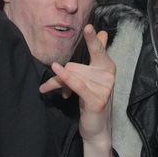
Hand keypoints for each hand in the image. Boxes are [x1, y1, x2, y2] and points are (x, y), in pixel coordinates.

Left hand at [39, 24, 114, 145]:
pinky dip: (65, 77)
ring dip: (57, 85)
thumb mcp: (91, 77)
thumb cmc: (91, 99)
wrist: (96, 128)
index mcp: (107, 66)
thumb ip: (94, 56)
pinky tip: (56, 69)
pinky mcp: (96, 99)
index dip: (92, 39)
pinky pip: (77, 84)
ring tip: (57, 93)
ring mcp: (104, 88)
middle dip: (60, 75)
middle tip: (49, 85)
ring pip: (71, 76)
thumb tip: (103, 32)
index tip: (88, 27)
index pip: (98, 49)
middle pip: (75, 66)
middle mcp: (108, 75)